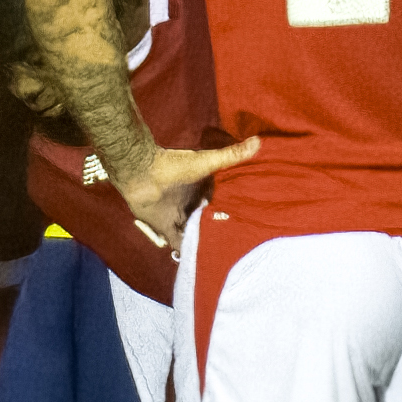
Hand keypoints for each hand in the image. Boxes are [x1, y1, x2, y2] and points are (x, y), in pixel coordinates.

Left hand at [108, 134, 258, 247]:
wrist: (141, 173)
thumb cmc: (174, 166)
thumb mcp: (207, 162)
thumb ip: (231, 156)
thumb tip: (259, 141)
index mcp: (203, 190)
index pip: (222, 203)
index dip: (233, 212)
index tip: (250, 222)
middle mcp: (193, 204)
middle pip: (210, 220)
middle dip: (221, 230)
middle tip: (240, 243)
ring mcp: (179, 217)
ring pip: (197, 233)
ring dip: (206, 242)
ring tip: (224, 255)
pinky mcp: (166, 228)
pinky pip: (180, 243)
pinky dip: (188, 251)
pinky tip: (201, 260)